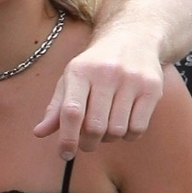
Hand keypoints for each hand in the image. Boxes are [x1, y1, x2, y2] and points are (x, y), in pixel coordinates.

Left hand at [34, 45, 161, 155]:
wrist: (134, 38)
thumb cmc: (96, 65)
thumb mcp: (71, 79)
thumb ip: (56, 108)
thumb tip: (39, 132)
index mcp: (80, 71)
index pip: (72, 111)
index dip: (67, 138)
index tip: (65, 154)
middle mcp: (106, 73)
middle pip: (95, 126)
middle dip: (88, 143)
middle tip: (87, 142)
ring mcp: (132, 80)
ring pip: (117, 130)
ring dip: (109, 138)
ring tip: (106, 127)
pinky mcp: (152, 88)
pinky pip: (138, 128)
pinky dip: (128, 135)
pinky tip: (124, 123)